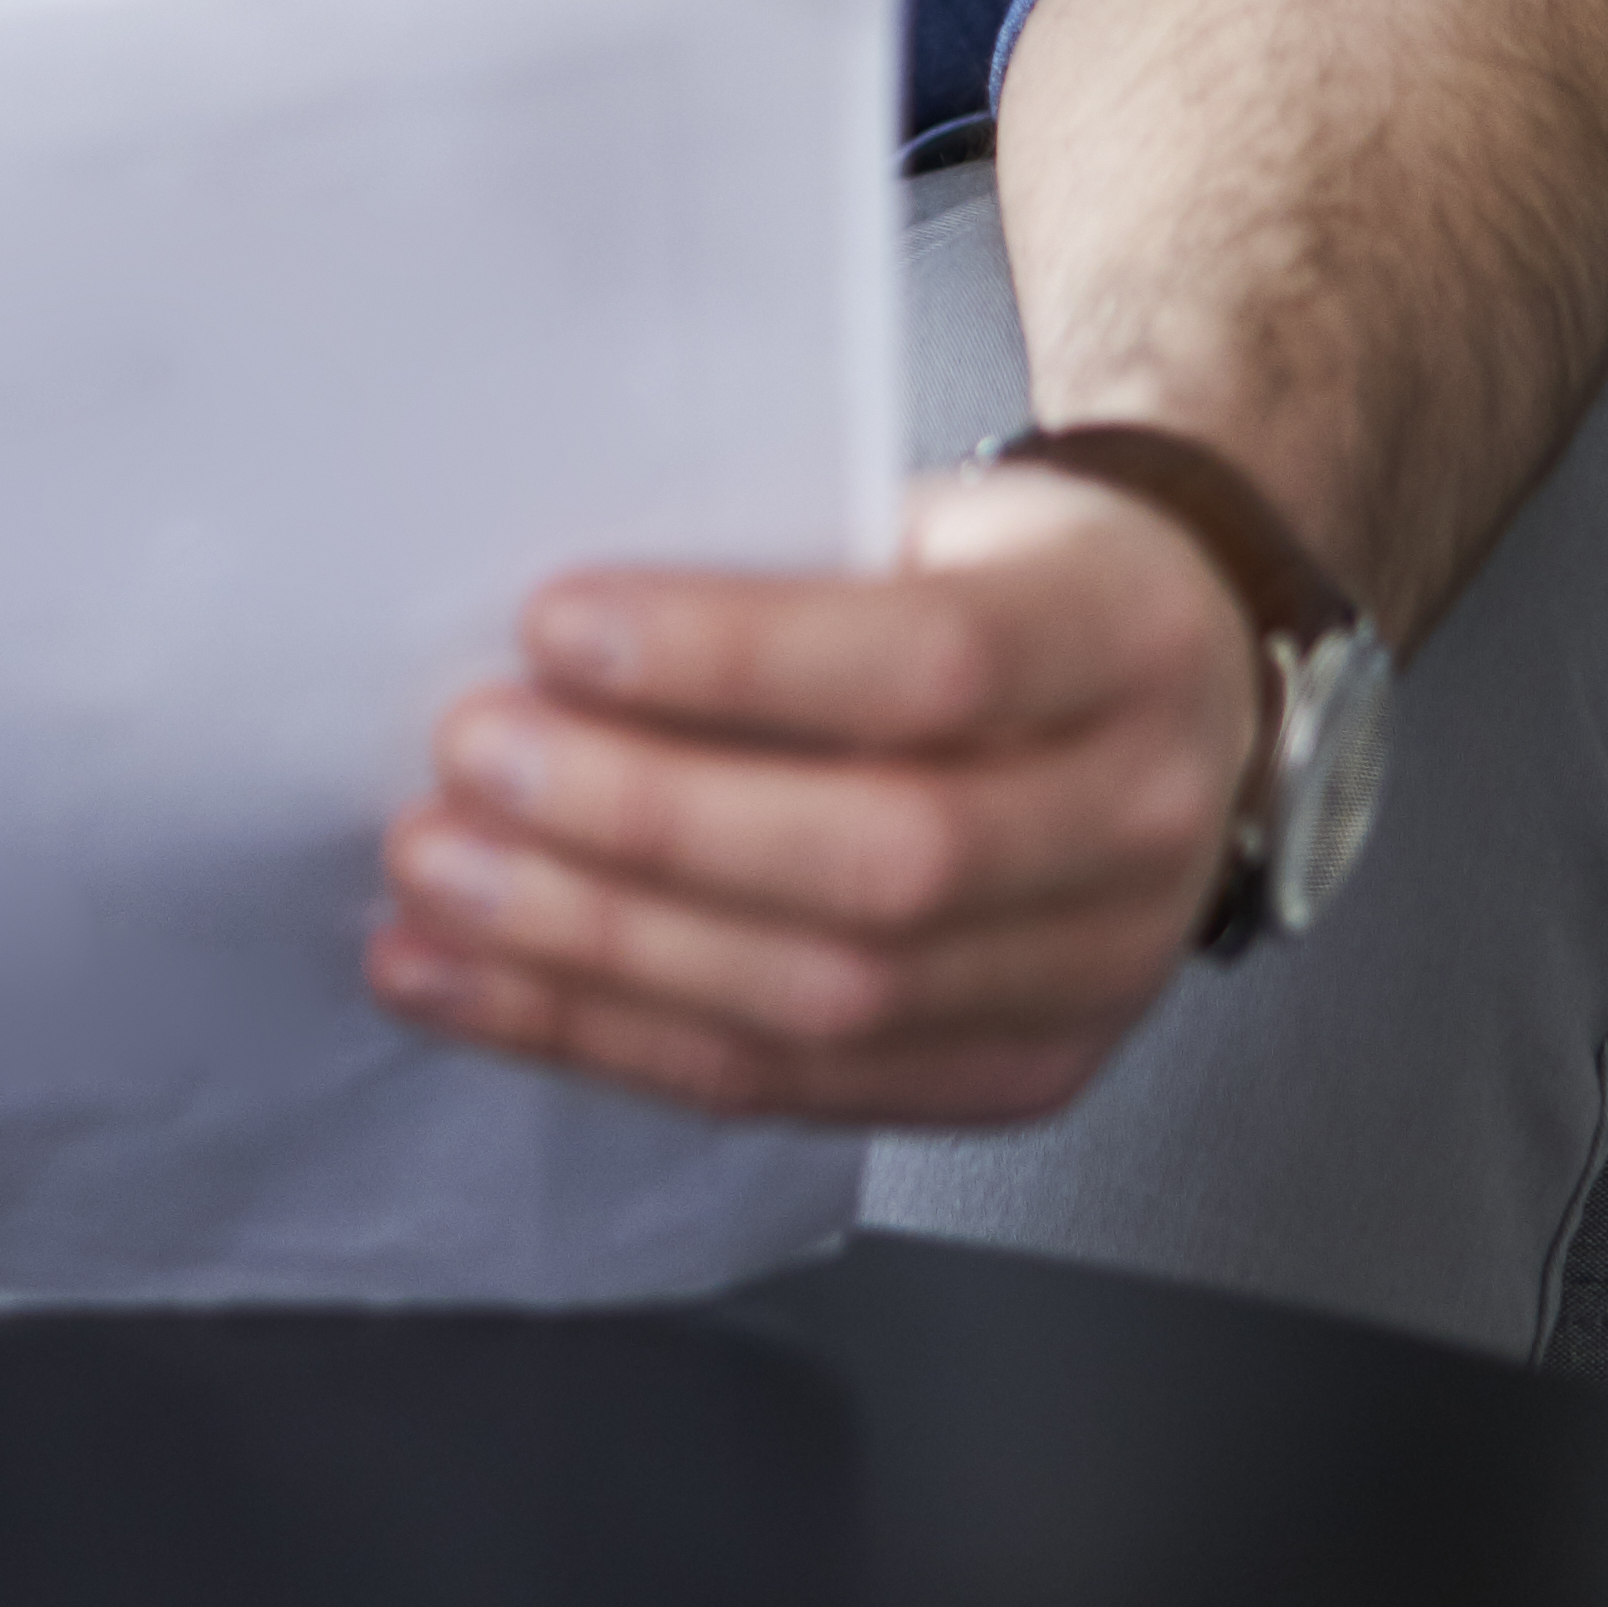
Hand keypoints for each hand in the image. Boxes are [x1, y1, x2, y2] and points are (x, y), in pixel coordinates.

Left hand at [363, 460, 1260, 1127]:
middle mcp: (1140, 821)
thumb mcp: (929, 517)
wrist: (1167, 690)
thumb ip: (775, 564)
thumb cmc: (1007, 583)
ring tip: (440, 882)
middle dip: (642, 822)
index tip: (553, 625)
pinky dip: (609, 1041)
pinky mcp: (1019, 1076)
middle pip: (885, 858)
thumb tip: (532, 629)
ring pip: (833, 1001)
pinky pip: (796, 1089)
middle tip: (468, 763)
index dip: (736, 656)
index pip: (939, 662)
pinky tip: (477, 986)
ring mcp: (1096, 974)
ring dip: (597, 951)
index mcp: (1123, 637)